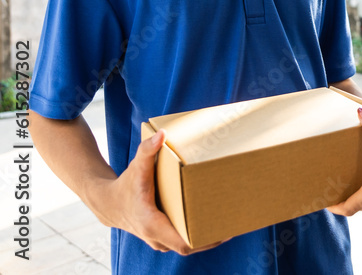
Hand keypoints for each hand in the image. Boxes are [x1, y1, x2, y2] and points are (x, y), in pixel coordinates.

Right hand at [93, 130, 224, 254]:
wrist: (108, 203)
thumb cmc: (126, 184)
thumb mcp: (137, 167)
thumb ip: (148, 150)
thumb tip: (162, 134)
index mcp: (152, 224)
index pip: (183, 243)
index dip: (206, 240)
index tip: (225, 232)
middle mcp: (156, 237)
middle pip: (190, 246)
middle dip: (212, 238)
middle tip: (234, 223)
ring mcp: (159, 241)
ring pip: (187, 245)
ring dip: (206, 237)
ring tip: (227, 223)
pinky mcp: (161, 238)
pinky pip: (183, 241)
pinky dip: (197, 235)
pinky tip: (212, 223)